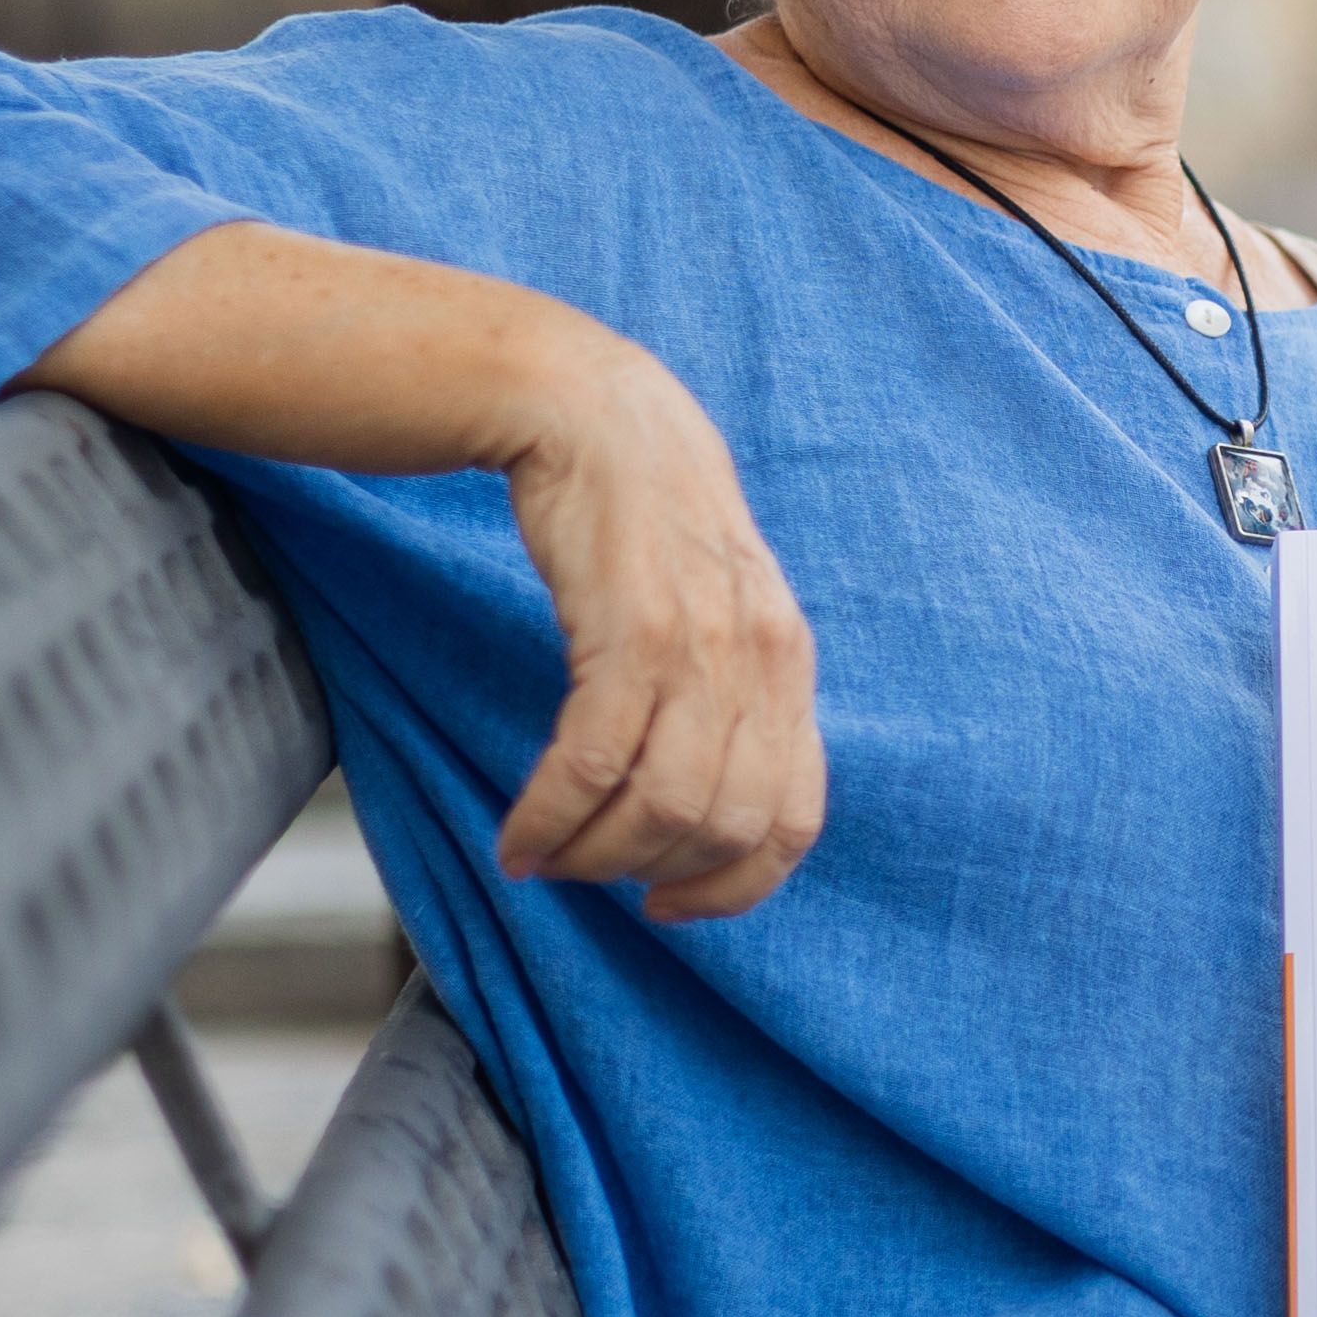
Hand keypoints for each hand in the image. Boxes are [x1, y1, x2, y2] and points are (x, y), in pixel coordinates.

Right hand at [486, 341, 830, 919]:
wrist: (595, 413)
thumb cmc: (643, 520)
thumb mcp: (718, 607)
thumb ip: (728, 692)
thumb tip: (702, 805)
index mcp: (789, 662)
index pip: (797, 816)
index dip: (739, 885)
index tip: (674, 903)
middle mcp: (763, 659)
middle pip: (725, 824)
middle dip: (651, 871)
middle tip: (589, 872)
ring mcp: (703, 645)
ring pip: (664, 805)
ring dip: (594, 855)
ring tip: (545, 858)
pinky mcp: (631, 629)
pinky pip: (592, 762)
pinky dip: (551, 818)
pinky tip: (520, 835)